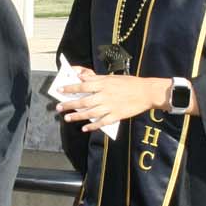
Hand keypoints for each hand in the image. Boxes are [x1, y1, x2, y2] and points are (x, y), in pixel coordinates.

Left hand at [55, 69, 176, 132]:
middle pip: (83, 101)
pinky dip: (92, 126)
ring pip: (90, 113)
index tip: (60, 90)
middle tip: (58, 108)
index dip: (70, 88)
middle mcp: (105, 96)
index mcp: (103, 84)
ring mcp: (110, 107)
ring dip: (77, 116)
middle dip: (69, 105)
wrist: (146, 92)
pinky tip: (84, 128)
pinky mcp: (116, 116)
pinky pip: (102, 122)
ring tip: (67, 118)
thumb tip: (81, 78)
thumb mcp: (111, 77)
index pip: (82, 86)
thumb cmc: (129, 83)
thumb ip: (96, 79)